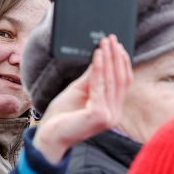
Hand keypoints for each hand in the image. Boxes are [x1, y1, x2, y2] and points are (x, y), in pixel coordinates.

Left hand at [33, 35, 132, 163]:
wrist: (50, 135)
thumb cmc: (62, 116)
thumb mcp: (80, 91)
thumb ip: (92, 77)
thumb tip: (101, 56)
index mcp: (113, 109)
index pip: (124, 82)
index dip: (122, 62)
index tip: (118, 45)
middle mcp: (115, 114)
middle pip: (121, 80)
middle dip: (117, 57)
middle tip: (112, 38)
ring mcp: (109, 116)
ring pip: (113, 81)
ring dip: (109, 58)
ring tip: (105, 42)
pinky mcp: (99, 115)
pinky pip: (101, 86)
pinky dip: (100, 68)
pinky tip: (97, 55)